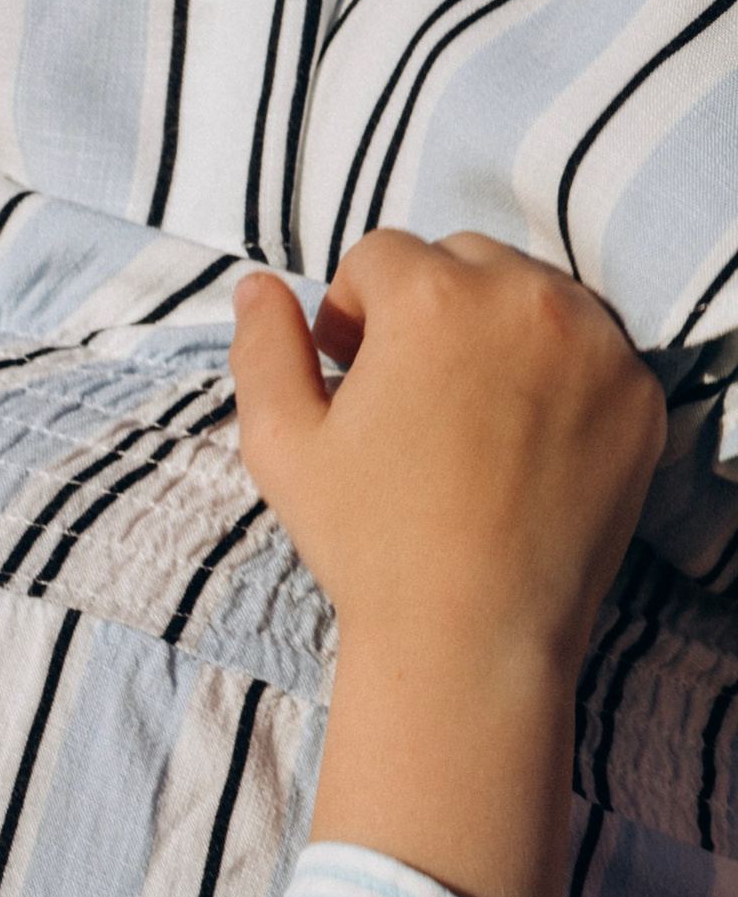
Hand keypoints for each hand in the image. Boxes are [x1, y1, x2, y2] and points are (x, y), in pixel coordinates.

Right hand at [231, 232, 661, 669]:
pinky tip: (519, 449)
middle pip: (463, 261)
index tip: (350, 375)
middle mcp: (524, 298)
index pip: (379, 257)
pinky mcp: (638, 393)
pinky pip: (590, 353)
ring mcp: (595, 344)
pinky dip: (556, 380)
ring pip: (533, 298)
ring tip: (468, 422)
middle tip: (409, 399)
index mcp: (430, 298)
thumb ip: (263, 351)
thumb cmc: (368, 546)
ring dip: (494, 336)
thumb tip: (257, 286)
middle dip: (428, 312)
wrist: (472, 639)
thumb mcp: (281, 449)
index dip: (350, 315)